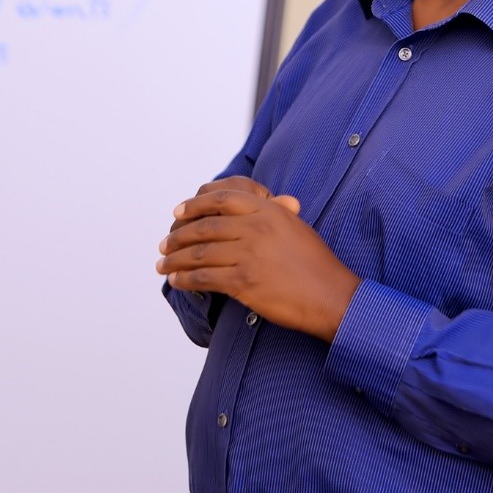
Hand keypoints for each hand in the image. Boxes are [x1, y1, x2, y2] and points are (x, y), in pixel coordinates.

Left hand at [157, 181, 359, 341]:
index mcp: (268, 210)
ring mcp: (249, 254)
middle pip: (205, 225)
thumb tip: (271, 201)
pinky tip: (176, 281)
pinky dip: (185, 279)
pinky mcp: (245, 282)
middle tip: (164, 243)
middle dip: (178, 235)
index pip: (223, 198)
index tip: (178, 212)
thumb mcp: (297, 227)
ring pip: (200, 252)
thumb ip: (276, 213)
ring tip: (162, 264)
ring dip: (175, 259)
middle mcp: (256, 227)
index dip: (195, 204)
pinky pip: (205, 278)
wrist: (330, 294)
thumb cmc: (316, 262)